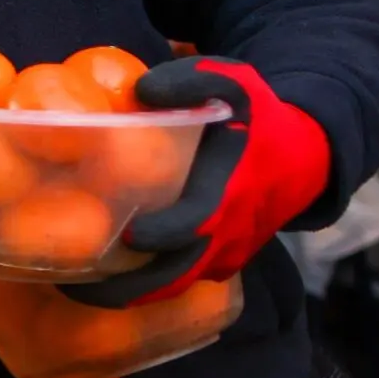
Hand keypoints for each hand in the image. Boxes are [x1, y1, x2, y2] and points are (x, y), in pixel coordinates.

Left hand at [66, 57, 330, 307]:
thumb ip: (191, 82)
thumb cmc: (259, 116)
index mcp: (232, 189)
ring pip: (176, 286)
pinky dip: (148, 289)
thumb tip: (141, 92)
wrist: (304, 156)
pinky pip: (184, 283)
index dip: (165, 233)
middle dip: (129, 287)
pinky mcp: (221, 263)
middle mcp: (229, 232)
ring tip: (77, 293)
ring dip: (130, 295)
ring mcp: (226, 253)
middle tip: (74, 286)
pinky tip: (104, 283)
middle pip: (177, 274)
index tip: (128, 236)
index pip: (198, 221)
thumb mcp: (234, 83)